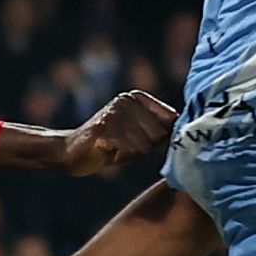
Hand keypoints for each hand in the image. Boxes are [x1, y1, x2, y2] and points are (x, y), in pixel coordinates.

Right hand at [54, 89, 175, 177]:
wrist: (68, 152)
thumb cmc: (108, 146)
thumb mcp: (137, 134)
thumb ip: (160, 131)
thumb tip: (187, 133)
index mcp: (136, 98)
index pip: (170, 120)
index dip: (160, 138)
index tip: (143, 142)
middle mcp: (126, 101)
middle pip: (158, 134)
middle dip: (144, 147)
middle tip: (123, 146)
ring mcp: (115, 113)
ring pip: (144, 145)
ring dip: (130, 154)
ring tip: (114, 148)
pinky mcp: (104, 128)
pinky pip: (129, 150)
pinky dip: (119, 157)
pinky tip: (106, 151)